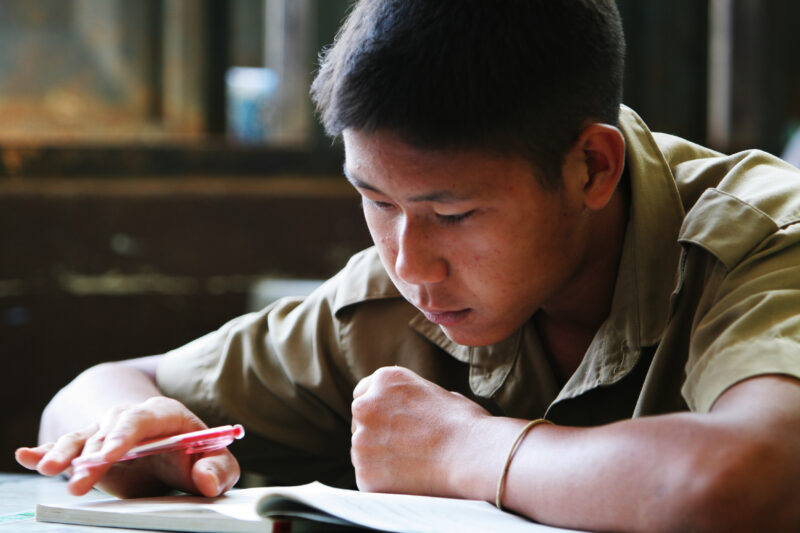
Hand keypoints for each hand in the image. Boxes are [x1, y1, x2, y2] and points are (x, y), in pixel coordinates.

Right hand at [15, 396, 239, 497]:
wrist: (173, 447)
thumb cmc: (196, 455)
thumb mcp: (214, 461)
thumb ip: (218, 470)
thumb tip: (206, 479)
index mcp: (165, 414)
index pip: (142, 419)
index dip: (124, 436)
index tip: (110, 455)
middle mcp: (132, 418)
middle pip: (107, 430)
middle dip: (92, 455)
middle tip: (78, 480)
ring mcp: (107, 432)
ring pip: (82, 438)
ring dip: (64, 454)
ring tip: (47, 471)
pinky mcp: (90, 447)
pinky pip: (66, 445)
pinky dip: (45, 451)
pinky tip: (26, 455)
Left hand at [350, 366, 491, 497]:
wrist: (472, 456)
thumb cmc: (465, 425)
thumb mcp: (438, 393)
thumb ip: (411, 399)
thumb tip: (408, 411)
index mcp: (385, 380)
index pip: (363, 392)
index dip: (378, 409)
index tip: (388, 422)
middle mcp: (365, 406)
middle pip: (360, 422)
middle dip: (376, 433)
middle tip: (404, 447)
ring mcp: (361, 440)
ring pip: (362, 451)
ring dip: (379, 457)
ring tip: (412, 465)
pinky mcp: (365, 473)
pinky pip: (369, 478)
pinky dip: (384, 482)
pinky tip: (409, 480)